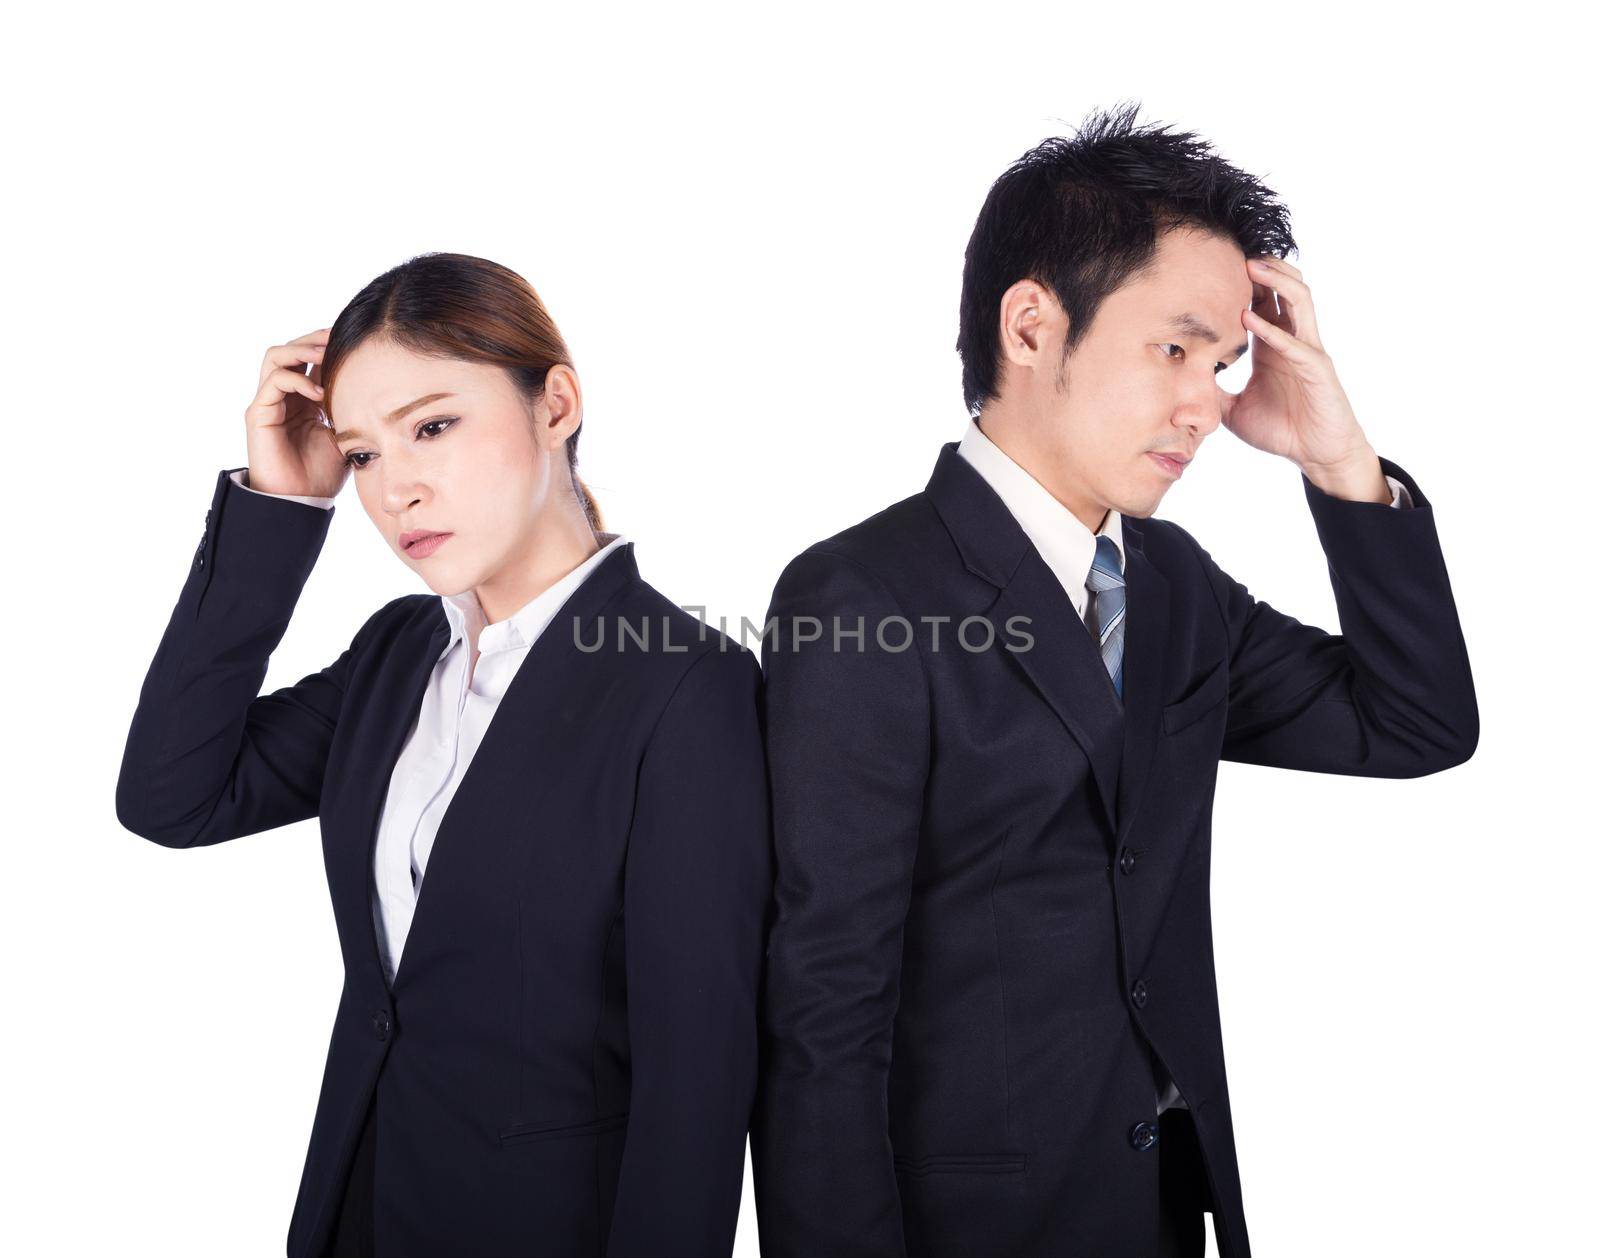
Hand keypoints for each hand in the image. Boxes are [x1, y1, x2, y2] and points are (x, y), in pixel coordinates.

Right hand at [242, 329, 348, 498]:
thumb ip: (350, 410)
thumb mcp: (344, 435)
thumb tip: (378, 391)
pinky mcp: (258, 413)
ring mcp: (269, 402)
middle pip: (291, 348)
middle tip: (338, 335)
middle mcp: (283, 395)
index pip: (310, 358)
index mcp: (303, 398)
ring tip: (326, 354)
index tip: (354, 339)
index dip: (327, 344)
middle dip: (315, 338)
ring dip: (302, 349)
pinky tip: (319, 393)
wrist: (300, 501)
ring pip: (276, 355)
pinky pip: (274, 381)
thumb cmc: (321, 473)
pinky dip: (297, 379)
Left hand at [1221, 257, 1375, 481]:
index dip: (1244, 282)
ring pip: (1300, 301)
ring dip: (1276, 281)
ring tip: (1251, 266)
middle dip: (1263, 266)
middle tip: (1234, 250)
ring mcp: (1308, 352)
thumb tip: (1179, 388)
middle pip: (1284, 289)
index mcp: (1273, 345)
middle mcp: (1292, 341)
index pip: (1262, 302)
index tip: (1216, 265)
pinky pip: (1297, 343)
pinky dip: (1274, 330)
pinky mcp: (1318, 370)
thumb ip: (1212, 394)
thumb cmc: (1281, 430)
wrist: (1317, 455)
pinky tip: (1249, 320)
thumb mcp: (1233, 410)